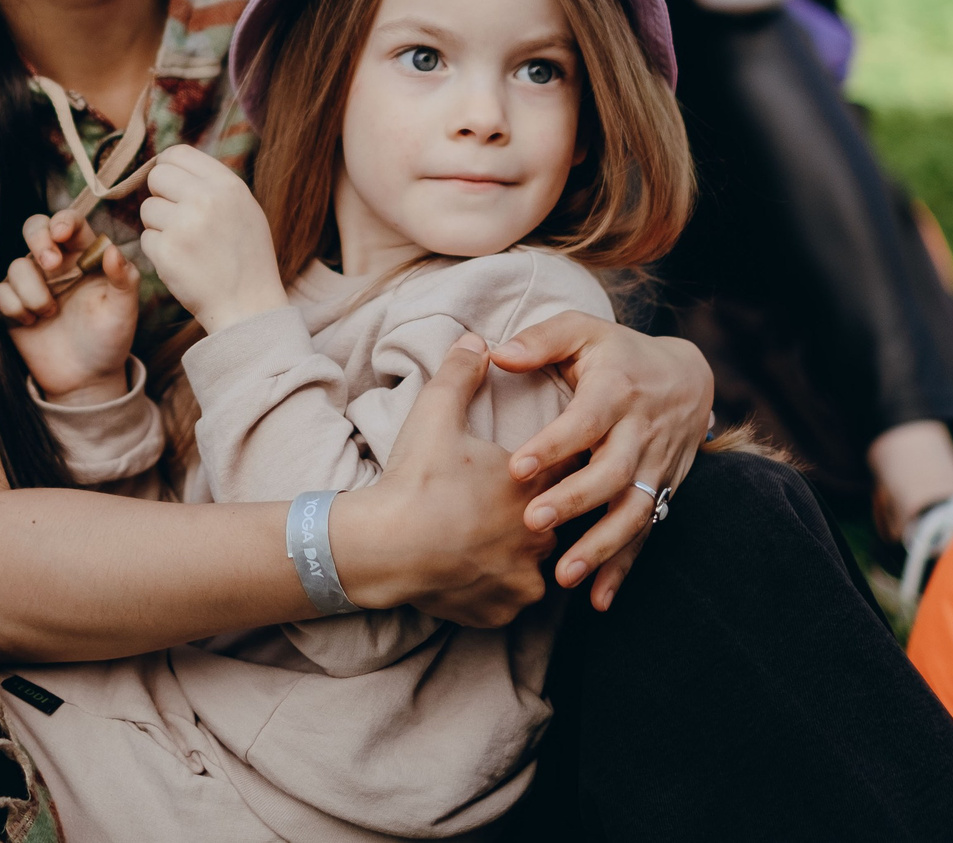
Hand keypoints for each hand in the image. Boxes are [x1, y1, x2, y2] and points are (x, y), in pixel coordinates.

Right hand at [0, 211, 137, 402]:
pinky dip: (13, 306)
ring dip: (32, 290)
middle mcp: (56, 264)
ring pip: (16, 265)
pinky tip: (30, 322)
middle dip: (38, 240)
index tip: (62, 234)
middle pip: (34, 228)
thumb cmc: (109, 340)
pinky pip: (0, 291)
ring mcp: (32, 283)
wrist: (86, 379)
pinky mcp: (13, 304)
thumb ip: (123, 279)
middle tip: (51, 266)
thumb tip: (112, 250)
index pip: (70, 223)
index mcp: (84, 256)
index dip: (63, 221)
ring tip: (49, 314)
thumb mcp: (123, 310)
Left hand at [136, 145, 285, 333]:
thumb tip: (171, 162)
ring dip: (158, 225)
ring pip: (147, 208)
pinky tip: (181, 263)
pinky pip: (146, 239)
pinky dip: (158, 251)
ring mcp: (184, 225)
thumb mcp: (244, 208)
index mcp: (227, 185)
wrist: (249, 306)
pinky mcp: (166, 252)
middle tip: (176, 217)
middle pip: (156, 176)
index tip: (171, 185)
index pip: (178, 153)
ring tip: (185, 244)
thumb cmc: (246, 257)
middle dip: (160, 195)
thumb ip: (212, 184)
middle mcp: (206, 199)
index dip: (168, 168)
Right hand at [337, 334, 558, 625]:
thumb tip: (477, 340)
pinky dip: (501, 588)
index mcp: (534, 483)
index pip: (570, 464)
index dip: (556, 458)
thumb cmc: (414, 480)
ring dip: (524, 552)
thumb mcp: (434, 413)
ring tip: (495, 538)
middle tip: (507, 501)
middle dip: (542, 508)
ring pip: (540, 562)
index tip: (546, 455)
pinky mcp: (504, 611)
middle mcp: (541, 534)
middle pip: (561, 516)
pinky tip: (480, 571)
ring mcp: (525, 578)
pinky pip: (514, 599)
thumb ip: (461, 372)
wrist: (382, 549)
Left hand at [491, 312, 711, 610]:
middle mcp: (640, 432)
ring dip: (600, 547)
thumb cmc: (618, 353)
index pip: (586, 421)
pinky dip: (624, 569)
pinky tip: (598, 599)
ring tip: (563, 575)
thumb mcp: (584, 331)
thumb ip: (542, 339)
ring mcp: (654, 467)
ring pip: (633, 512)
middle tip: (533, 524)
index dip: (554, 444)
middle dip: (575, 501)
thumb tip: (496, 353)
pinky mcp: (661, 493)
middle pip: (612, 473)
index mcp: (617, 391)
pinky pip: (646, 535)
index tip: (518, 467)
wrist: (690, 379)